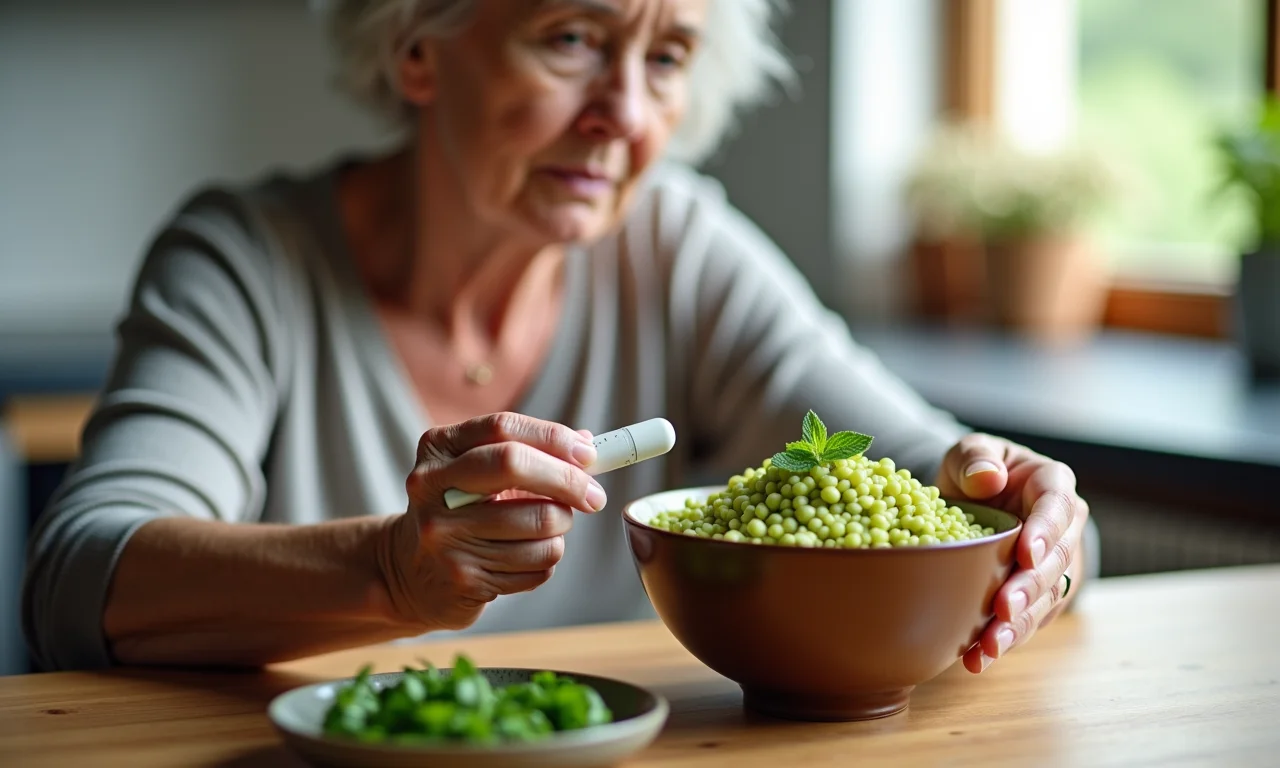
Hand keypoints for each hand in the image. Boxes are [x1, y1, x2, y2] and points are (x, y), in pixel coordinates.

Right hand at [378, 412, 605, 631]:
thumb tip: (587, 444)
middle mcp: (432, 487)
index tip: (588, 455)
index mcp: (437, 449)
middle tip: (594, 496)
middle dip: (567, 480)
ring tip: (547, 528)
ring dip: (561, 527)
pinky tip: (525, 555)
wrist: (410, 572)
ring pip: (539, 523)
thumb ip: (528, 451)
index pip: (503, 428)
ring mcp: (444, 535)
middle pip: (514, 466)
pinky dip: (546, 558)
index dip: (553, 438)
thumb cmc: (459, 511)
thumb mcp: (478, 471)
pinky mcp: (464, 577)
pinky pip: (537, 565)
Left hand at [932, 433, 1088, 673]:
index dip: (1046, 531)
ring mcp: (1055, 566)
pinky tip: (978, 658)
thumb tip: (988, 477)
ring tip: (988, 646)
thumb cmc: (976, 471)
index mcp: (1052, 485)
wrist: (973, 500)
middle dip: (1030, 587)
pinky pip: (1028, 621)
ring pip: (1045, 600)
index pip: (1058, 507)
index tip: (1027, 552)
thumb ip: (975, 458)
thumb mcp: (969, 452)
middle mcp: (1063, 528)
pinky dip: (1004, 641)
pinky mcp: (1040, 596)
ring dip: (1018, 626)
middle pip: (1056, 562)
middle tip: (1004, 607)